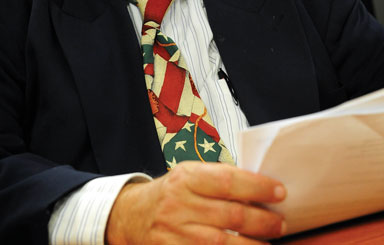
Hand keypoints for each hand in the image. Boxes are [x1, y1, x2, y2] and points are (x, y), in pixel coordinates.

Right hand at [106, 162, 286, 243]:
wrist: (132, 216)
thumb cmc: (171, 193)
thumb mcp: (188, 175)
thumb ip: (218, 179)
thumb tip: (260, 188)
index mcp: (186, 178)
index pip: (228, 181)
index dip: (258, 187)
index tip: (280, 192)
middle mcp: (180, 205)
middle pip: (231, 215)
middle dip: (262, 221)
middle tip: (281, 222)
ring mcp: (175, 233)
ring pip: (223, 244)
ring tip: (270, 243)